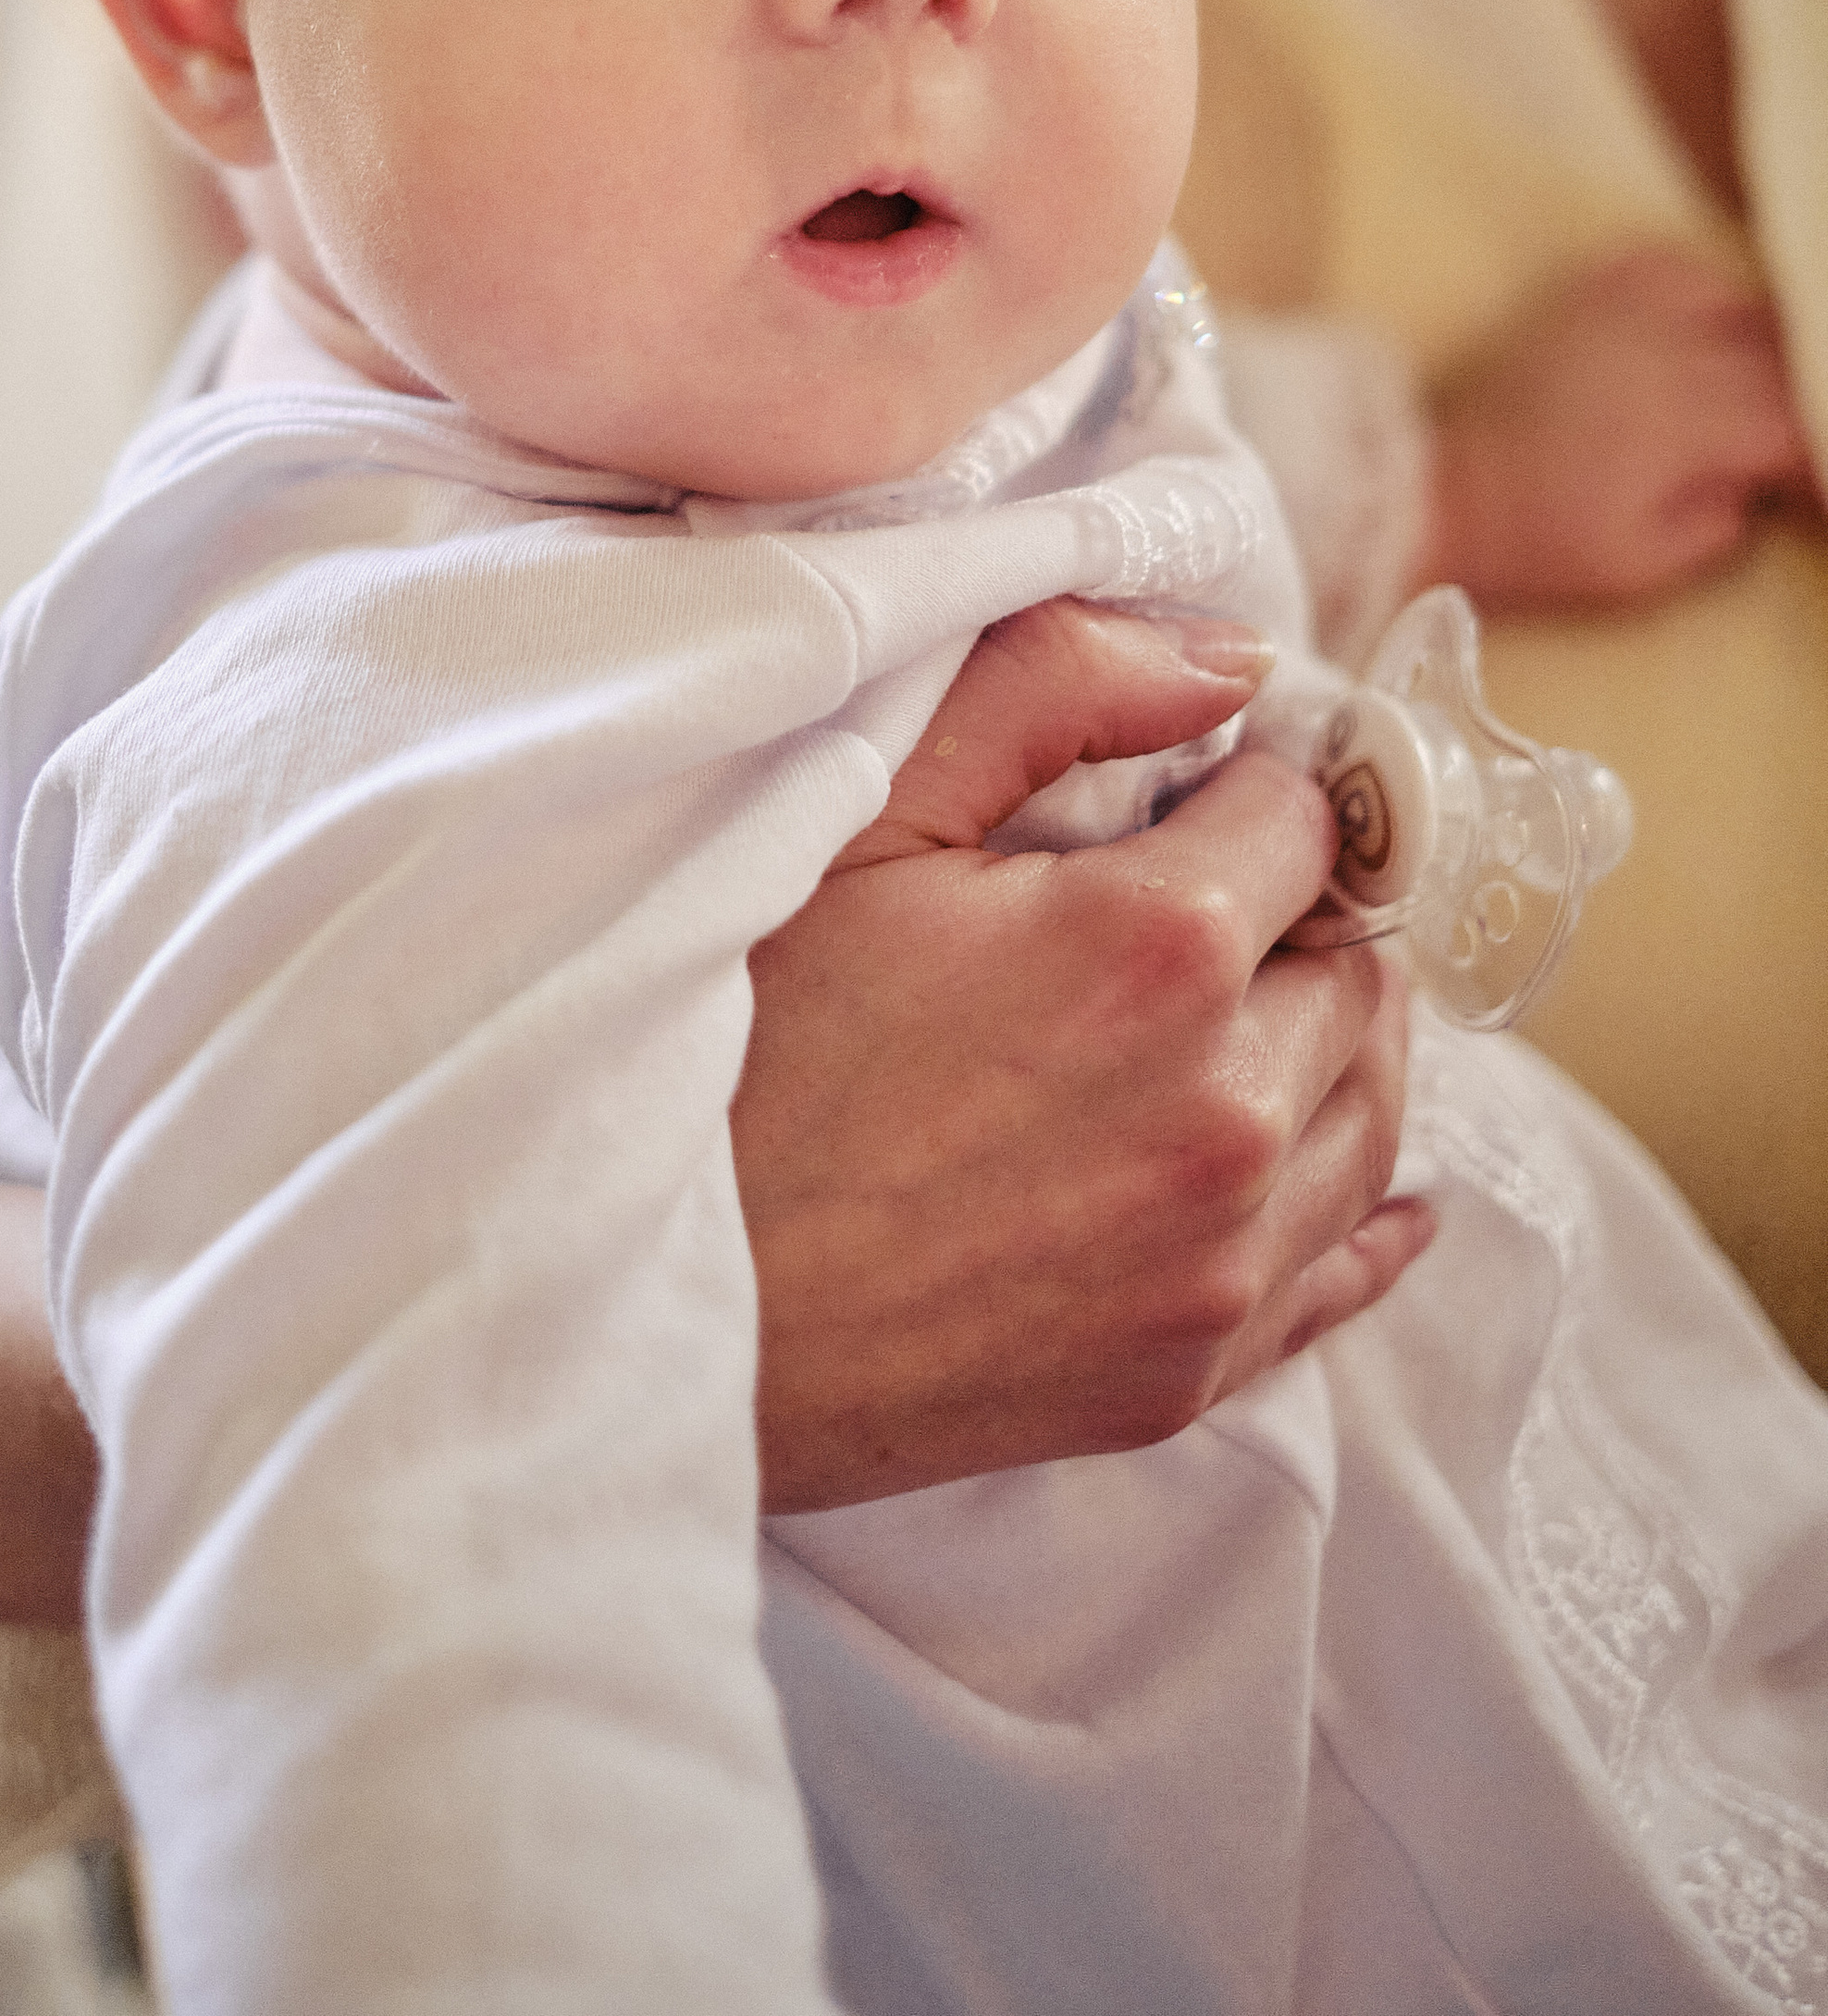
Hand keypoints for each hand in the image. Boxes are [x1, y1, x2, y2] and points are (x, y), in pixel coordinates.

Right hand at [738, 600, 1427, 1511]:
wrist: (655, 1307)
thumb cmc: (738, 1044)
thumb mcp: (864, 810)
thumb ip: (1055, 685)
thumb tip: (1232, 659)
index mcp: (1162, 948)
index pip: (1308, 820)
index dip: (1253, 786)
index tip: (1201, 791)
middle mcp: (1228, 1111)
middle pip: (1358, 966)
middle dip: (1298, 912)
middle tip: (1202, 896)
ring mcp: (1219, 1260)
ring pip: (1373, 1109)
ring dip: (1331, 1040)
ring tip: (1254, 1007)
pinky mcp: (1186, 1372)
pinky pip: (1347, 1273)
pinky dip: (1368, 1209)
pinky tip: (1376, 1186)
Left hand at [1426, 243, 1814, 613]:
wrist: (1436, 489)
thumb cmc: (1535, 540)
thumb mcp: (1638, 567)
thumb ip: (1719, 526)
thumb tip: (1760, 486)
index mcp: (1681, 423)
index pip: (1789, 423)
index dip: (1813, 457)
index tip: (1810, 495)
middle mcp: (1661, 349)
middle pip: (1774, 355)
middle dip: (1800, 399)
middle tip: (1791, 441)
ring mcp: (1618, 312)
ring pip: (1732, 296)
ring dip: (1763, 339)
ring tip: (1765, 385)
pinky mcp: (1580, 298)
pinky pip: (1662, 265)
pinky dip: (1700, 289)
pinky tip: (1706, 324)